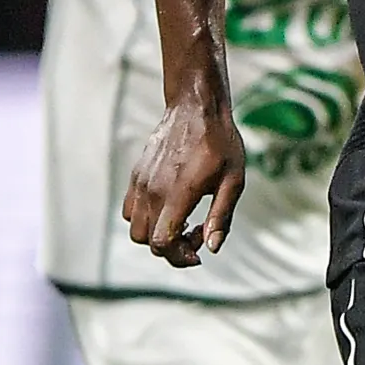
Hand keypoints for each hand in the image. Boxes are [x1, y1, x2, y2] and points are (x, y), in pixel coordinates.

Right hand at [123, 98, 245, 266]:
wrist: (196, 107)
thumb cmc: (221, 143)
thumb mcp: (234, 180)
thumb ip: (221, 216)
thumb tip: (212, 248)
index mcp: (177, 193)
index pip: (161, 242)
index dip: (180, 256)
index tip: (199, 251)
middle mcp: (152, 190)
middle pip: (147, 241)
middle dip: (171, 248)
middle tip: (196, 233)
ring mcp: (141, 182)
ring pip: (135, 229)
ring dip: (157, 234)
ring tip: (184, 221)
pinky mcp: (136, 176)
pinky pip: (130, 211)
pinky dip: (146, 219)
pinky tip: (171, 207)